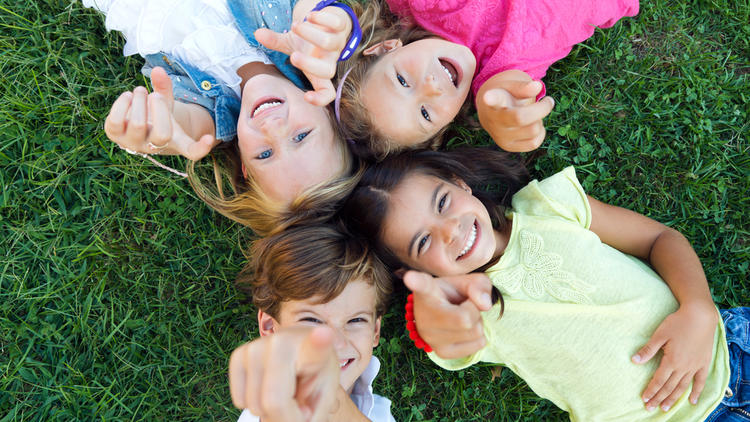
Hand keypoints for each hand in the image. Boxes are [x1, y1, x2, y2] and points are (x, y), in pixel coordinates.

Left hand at [103, 67, 218, 160]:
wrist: (135, 128)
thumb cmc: (157, 116)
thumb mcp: (166, 103)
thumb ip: (165, 88)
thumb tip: (158, 70)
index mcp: (175, 143)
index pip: (192, 152)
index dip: (201, 147)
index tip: (209, 138)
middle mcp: (154, 149)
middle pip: (161, 133)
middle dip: (158, 107)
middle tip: (155, 95)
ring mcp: (132, 144)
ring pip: (139, 125)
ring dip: (140, 101)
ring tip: (141, 91)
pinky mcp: (114, 135)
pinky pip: (116, 120)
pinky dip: (123, 103)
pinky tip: (128, 96)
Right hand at [229, 326, 339, 421]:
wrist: (300, 350)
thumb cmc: (314, 375)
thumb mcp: (323, 397)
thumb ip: (313, 414)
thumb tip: (294, 416)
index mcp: (314, 349)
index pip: (317, 345)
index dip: (320, 341)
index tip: (325, 333)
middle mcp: (282, 341)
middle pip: (273, 402)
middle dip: (285, 415)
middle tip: (297, 399)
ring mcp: (256, 346)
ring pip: (254, 405)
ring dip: (269, 409)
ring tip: (284, 389)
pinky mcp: (238, 354)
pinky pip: (240, 400)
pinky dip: (253, 404)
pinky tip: (267, 387)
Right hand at [255, 7, 351, 105]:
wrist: (326, 22)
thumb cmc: (307, 41)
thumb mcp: (290, 45)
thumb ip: (274, 43)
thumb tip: (257, 34)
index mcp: (320, 72)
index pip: (327, 93)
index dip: (320, 99)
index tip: (306, 97)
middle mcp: (330, 59)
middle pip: (328, 71)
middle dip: (309, 64)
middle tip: (292, 56)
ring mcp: (338, 43)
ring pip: (328, 43)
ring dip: (309, 34)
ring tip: (295, 25)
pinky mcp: (342, 26)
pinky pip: (336, 23)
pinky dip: (321, 18)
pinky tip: (310, 16)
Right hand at [404, 271, 492, 358]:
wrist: (440, 313)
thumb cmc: (453, 294)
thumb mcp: (467, 282)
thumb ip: (479, 286)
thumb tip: (485, 306)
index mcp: (427, 291)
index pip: (422, 286)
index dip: (416, 281)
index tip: (409, 277)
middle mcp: (424, 317)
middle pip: (465, 319)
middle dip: (474, 310)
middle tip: (464, 305)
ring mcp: (430, 338)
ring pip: (475, 332)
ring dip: (477, 322)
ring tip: (462, 316)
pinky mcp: (441, 353)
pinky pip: (478, 345)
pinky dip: (478, 336)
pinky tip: (463, 329)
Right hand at [476, 70, 554, 151]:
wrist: (490, 114)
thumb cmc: (505, 96)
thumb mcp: (511, 86)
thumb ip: (523, 87)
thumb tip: (537, 86)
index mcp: (492, 100)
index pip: (492, 100)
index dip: (491, 99)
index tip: (488, 97)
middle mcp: (494, 120)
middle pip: (521, 118)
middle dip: (542, 108)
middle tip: (548, 100)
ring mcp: (500, 136)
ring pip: (533, 130)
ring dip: (539, 121)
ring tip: (534, 115)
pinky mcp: (508, 147)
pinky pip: (534, 144)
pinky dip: (540, 133)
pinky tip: (533, 125)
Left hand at [632, 304, 717, 411]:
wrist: (700, 315)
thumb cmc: (677, 323)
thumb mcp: (659, 335)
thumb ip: (648, 350)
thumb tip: (634, 361)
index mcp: (672, 360)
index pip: (658, 380)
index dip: (651, 390)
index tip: (644, 399)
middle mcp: (684, 367)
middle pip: (669, 387)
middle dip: (659, 398)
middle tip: (651, 408)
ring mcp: (695, 366)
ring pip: (683, 387)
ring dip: (673, 398)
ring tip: (666, 408)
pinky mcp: (704, 363)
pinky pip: (701, 381)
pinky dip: (696, 392)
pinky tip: (692, 401)